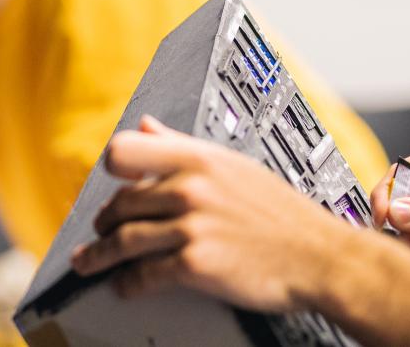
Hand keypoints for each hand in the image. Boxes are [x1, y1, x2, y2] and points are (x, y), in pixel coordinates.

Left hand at [69, 116, 356, 313]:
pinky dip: (127, 284)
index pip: (125, 151)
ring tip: (90, 263)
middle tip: (99, 232)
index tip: (110, 185)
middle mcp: (191, 188)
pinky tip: (124, 285)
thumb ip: (182, 145)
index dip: (112, 171)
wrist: (319, 256)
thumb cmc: (281, 213)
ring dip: (99, 256)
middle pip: (120, 203)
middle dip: (104, 223)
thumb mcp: (234, 164)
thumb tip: (148, 124)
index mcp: (199, 158)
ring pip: (123, 240)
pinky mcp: (195, 264)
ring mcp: (192, 226)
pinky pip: (143, 275)